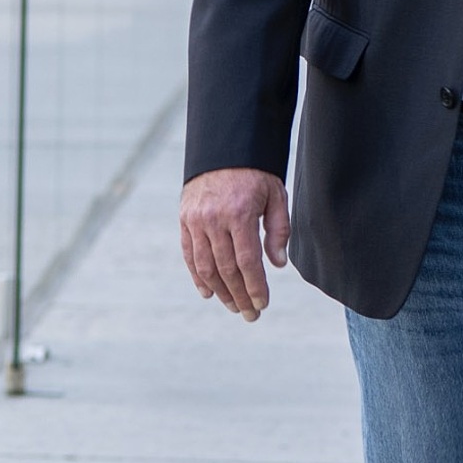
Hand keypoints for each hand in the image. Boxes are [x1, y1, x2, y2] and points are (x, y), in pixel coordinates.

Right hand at [180, 168, 290, 321]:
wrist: (223, 147)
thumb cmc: (256, 173)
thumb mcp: (275, 195)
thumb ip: (278, 230)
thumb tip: (278, 265)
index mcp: (239, 213)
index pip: (247, 261)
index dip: (255, 287)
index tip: (263, 304)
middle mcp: (214, 219)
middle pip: (226, 270)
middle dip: (240, 296)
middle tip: (251, 314)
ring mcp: (195, 220)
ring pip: (205, 266)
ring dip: (220, 292)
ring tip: (233, 307)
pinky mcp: (184, 219)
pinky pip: (188, 254)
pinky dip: (198, 277)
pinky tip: (209, 293)